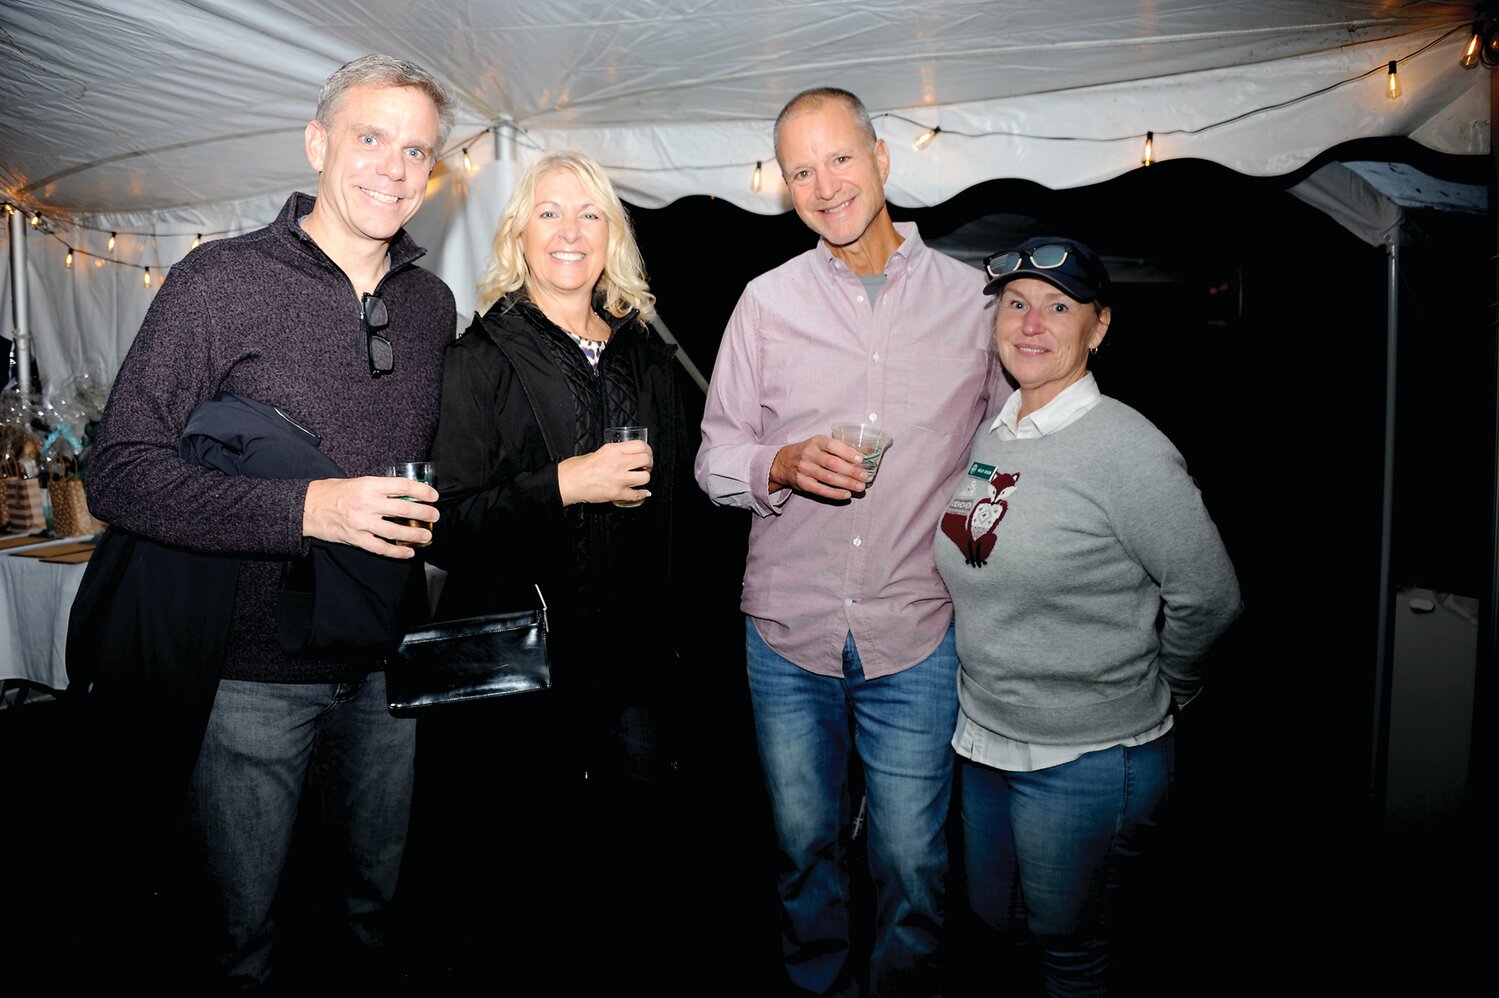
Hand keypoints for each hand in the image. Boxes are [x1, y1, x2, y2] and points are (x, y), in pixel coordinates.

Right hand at [303, 476, 438, 558]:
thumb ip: (380, 488)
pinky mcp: (355, 538)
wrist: (307, 507)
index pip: (402, 486)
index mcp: (369, 485)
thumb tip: (406, 494)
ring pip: (395, 531)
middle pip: (403, 509)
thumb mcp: (358, 482)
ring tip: (426, 536)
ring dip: (415, 535)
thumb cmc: (334, 492)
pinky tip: (408, 552)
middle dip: (424, 513)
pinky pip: (381, 547)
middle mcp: (367, 503)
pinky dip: (397, 551)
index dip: (422, 491)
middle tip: (434, 516)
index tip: (433, 495)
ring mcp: (361, 522)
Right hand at [557, 440, 652, 505]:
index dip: (648, 451)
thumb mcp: (600, 452)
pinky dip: (642, 494)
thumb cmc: (580, 467)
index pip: (641, 446)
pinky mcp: (617, 493)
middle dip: (648, 464)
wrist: (569, 482)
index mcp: (614, 450)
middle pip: (646, 460)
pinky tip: (643, 492)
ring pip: (645, 478)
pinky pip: (637, 494)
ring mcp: (619, 479)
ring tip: (640, 479)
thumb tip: (629, 455)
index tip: (647, 455)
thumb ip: (616, 452)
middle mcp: (618, 463)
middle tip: (645, 467)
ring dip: (645, 479)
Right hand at [769, 435, 867, 499]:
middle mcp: (809, 455)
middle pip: (832, 463)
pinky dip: (835, 493)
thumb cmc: (809, 452)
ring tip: (860, 487)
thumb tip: (865, 454)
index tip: (861, 459)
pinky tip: (846, 494)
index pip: (833, 445)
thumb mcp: (820, 444)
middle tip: (865, 476)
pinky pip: (821, 490)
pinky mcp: (803, 483)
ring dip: (846, 483)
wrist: (784, 462)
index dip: (847, 452)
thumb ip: (840, 448)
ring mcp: (805, 470)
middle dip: (851, 470)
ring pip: (828, 478)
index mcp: (816, 442)